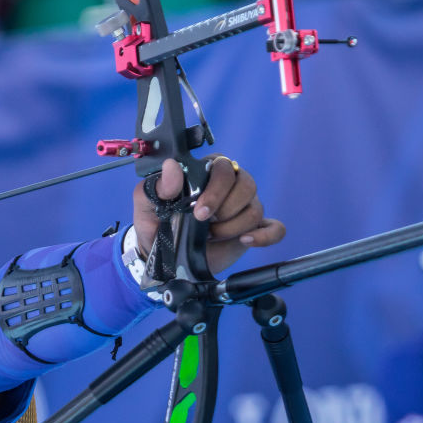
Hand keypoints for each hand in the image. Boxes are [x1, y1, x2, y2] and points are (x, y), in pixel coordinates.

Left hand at [133, 156, 285, 273]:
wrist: (160, 255)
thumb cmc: (155, 222)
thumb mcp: (147, 203)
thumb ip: (158, 185)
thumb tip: (172, 167)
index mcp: (206, 172)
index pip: (224, 168)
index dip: (216, 191)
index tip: (200, 213)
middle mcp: (229, 186)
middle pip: (247, 185)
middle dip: (226, 210)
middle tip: (206, 225)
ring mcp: (243, 208)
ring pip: (256, 209)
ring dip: (234, 227)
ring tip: (213, 236)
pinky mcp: (253, 230)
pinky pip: (276, 228)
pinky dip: (266, 236)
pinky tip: (246, 241)